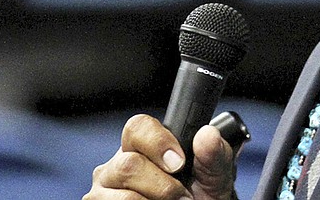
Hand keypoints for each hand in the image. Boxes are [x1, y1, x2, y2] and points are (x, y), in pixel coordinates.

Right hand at [85, 114, 236, 199]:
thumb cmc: (202, 191)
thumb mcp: (215, 172)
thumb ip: (214, 152)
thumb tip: (207, 134)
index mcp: (143, 144)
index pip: (137, 127)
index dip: (158, 143)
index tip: (180, 163)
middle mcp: (117, 164)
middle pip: (129, 165)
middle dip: (162, 185)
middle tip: (182, 196)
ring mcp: (104, 190)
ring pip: (125, 196)